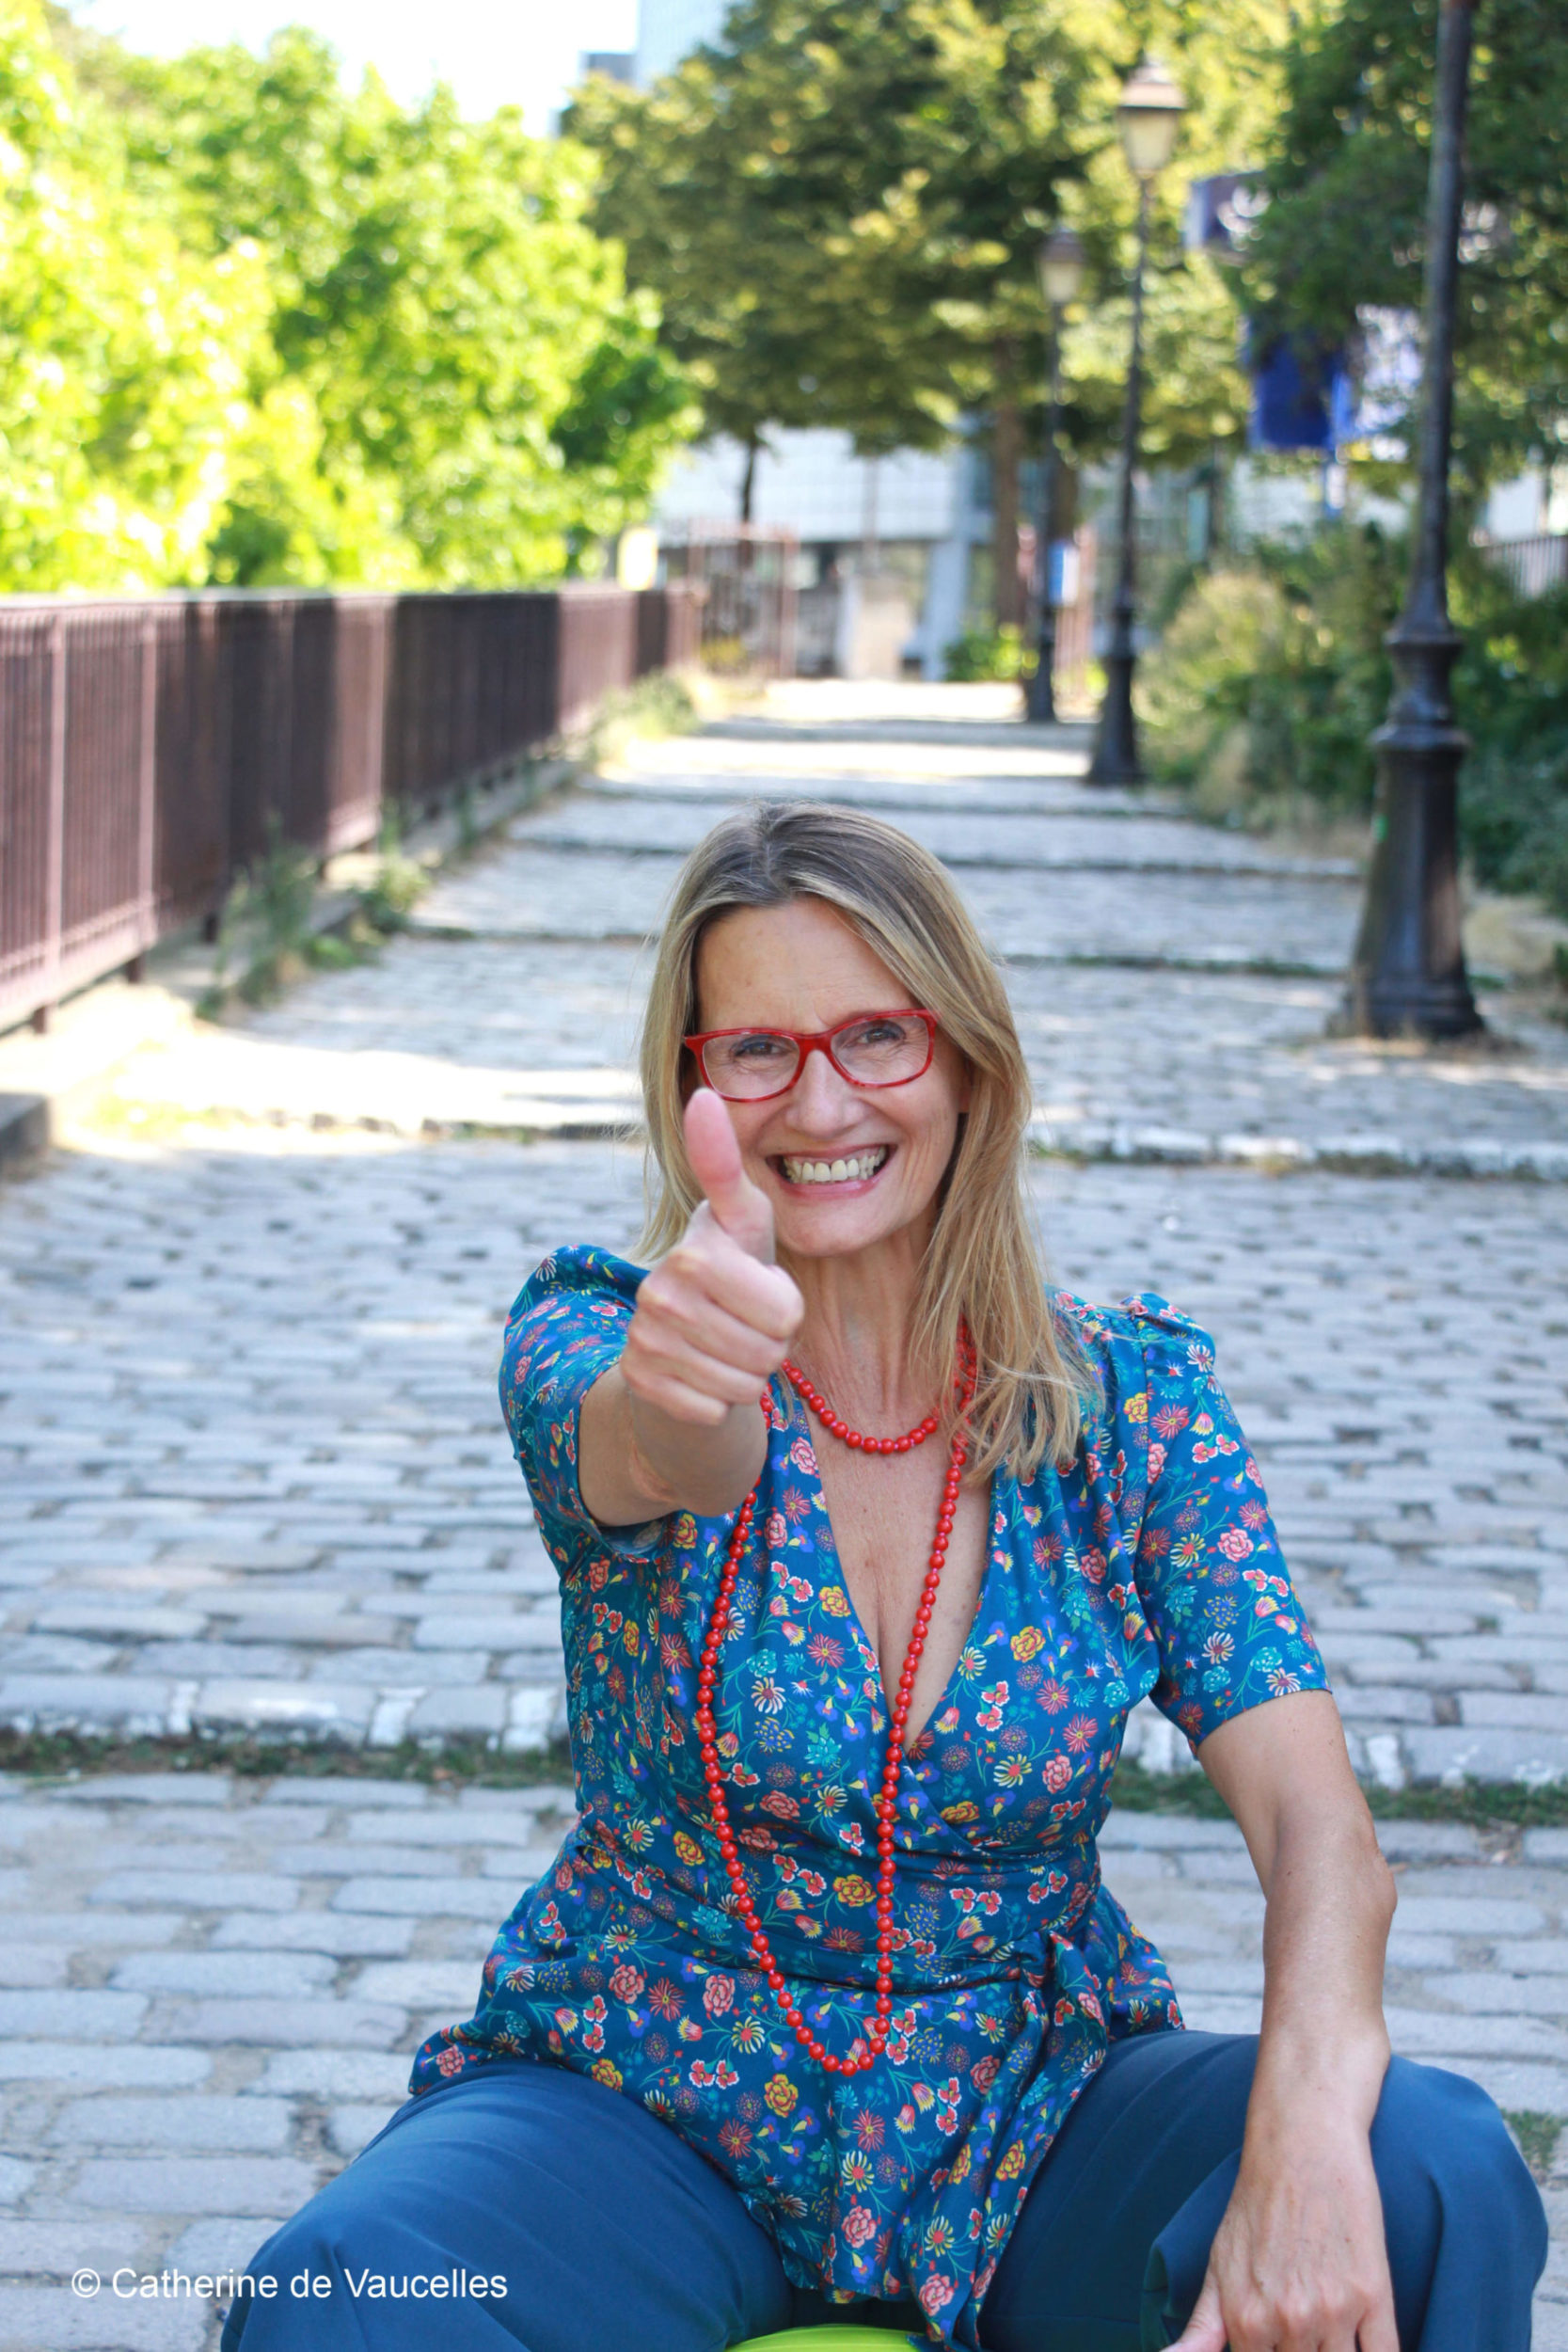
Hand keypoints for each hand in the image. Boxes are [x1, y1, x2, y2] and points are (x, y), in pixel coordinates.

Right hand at [620, 1089, 803, 1428]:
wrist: (680, 1339)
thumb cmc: (728, 1270)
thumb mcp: (742, 1221)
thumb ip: (728, 1166)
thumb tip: (704, 1093)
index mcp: (694, 1253)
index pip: (784, 1312)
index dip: (786, 1310)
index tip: (757, 1290)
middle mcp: (658, 1294)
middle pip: (768, 1352)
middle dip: (769, 1346)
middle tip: (744, 1324)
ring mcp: (644, 1341)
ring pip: (743, 1385)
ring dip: (747, 1374)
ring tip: (727, 1345)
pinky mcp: (640, 1384)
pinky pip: (713, 1411)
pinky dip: (719, 1403)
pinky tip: (702, 1376)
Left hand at [1175, 2124, 1396, 2351]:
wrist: (1300, 2146)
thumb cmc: (1256, 2207)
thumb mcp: (1218, 2267)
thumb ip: (1202, 2331)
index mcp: (1246, 2322)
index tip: (1279, 2345)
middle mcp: (1289, 2321)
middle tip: (1299, 2327)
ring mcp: (1334, 2310)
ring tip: (1326, 2329)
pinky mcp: (1374, 2294)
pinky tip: (1362, 2342)